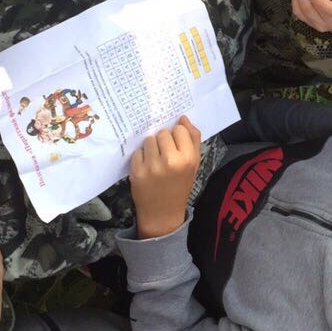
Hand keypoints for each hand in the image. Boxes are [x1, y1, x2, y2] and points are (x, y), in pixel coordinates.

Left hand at [130, 116, 201, 239]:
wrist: (163, 212)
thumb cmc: (180, 185)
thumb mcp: (194, 164)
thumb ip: (193, 139)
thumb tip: (183, 118)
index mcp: (188, 158)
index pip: (179, 129)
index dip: (177, 135)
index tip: (176, 145)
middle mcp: (171, 161)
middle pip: (163, 133)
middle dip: (163, 141)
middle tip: (165, 155)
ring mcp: (152, 166)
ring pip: (149, 140)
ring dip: (151, 147)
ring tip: (155, 161)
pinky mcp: (137, 171)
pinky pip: (137, 152)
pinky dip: (141, 157)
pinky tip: (147, 168)